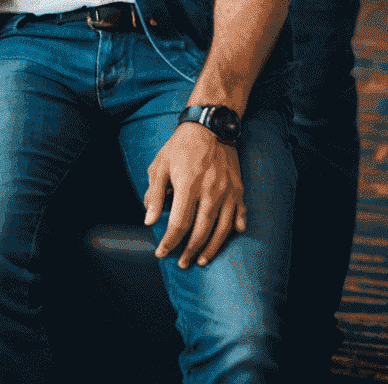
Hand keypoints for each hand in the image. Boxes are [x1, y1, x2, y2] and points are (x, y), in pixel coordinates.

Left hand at [145, 123, 245, 269]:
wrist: (209, 126)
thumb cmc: (181, 146)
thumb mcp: (160, 164)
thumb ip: (155, 193)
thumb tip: (149, 220)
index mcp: (188, 184)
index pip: (178, 223)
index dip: (170, 241)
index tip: (161, 252)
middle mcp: (209, 190)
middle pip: (201, 230)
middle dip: (189, 250)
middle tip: (182, 262)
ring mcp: (227, 191)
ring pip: (221, 229)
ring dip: (211, 248)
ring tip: (201, 260)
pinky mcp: (238, 189)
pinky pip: (238, 215)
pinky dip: (234, 228)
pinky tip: (229, 237)